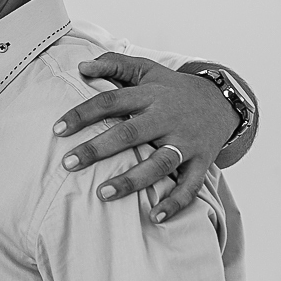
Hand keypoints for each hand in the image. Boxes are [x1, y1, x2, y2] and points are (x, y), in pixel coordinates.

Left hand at [53, 53, 237, 223]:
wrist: (223, 101)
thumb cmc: (172, 88)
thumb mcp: (146, 70)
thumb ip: (114, 64)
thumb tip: (81, 66)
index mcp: (149, 95)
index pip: (110, 101)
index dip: (82, 114)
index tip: (56, 129)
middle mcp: (167, 118)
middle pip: (129, 133)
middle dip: (97, 149)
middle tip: (68, 163)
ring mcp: (186, 141)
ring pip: (158, 163)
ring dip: (131, 180)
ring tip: (101, 193)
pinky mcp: (202, 161)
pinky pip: (190, 185)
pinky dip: (175, 202)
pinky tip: (154, 216)